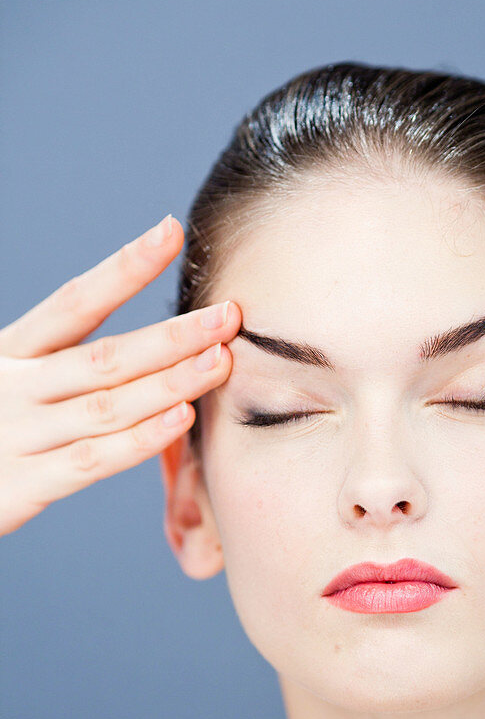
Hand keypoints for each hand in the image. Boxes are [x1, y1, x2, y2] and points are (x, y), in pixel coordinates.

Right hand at [0, 216, 241, 536]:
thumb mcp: (6, 385)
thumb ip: (59, 367)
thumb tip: (137, 347)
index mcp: (11, 352)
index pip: (76, 302)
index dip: (124, 268)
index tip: (171, 232)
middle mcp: (13, 386)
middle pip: (106, 356)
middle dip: (173, 336)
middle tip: (228, 315)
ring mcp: (17, 434)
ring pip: (108, 405)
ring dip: (170, 384)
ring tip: (220, 362)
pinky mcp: (19, 486)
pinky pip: (90, 461)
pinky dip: (138, 440)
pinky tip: (180, 419)